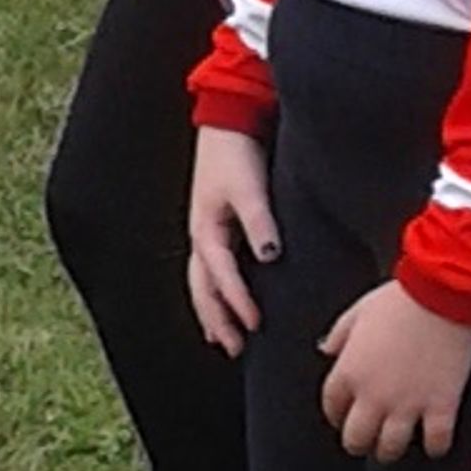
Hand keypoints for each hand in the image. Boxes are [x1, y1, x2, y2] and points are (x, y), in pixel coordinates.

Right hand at [187, 124, 275, 358]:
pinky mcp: (215, 227)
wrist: (228, 121)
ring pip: (202, 283)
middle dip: (216, 320)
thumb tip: (270, 256)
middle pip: (202, 289)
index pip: (219, 277)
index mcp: (206, 229)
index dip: (235, 303)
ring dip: (212, 312)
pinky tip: (226, 304)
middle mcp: (201, 235)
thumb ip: (259, 222)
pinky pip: (210, 271)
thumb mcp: (248, 187)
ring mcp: (205, 232)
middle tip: (234, 348)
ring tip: (225, 339)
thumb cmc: (236, 153)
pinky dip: (215, 294)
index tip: (254, 324)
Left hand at [317, 277, 470, 463]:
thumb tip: (327, 349)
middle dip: (358, 442)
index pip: (332, 407)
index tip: (343, 415)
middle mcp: (374, 396)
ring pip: (390, 449)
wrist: (442, 295)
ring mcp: (408, 405)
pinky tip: (433, 442)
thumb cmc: (401, 298)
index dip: (337, 414)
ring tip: (395, 445)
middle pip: (356, 439)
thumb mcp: (357, 312)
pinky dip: (434, 447)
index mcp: (349, 372)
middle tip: (366, 439)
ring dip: (390, 449)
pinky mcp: (441, 406)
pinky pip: (435, 443)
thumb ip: (338, 335)